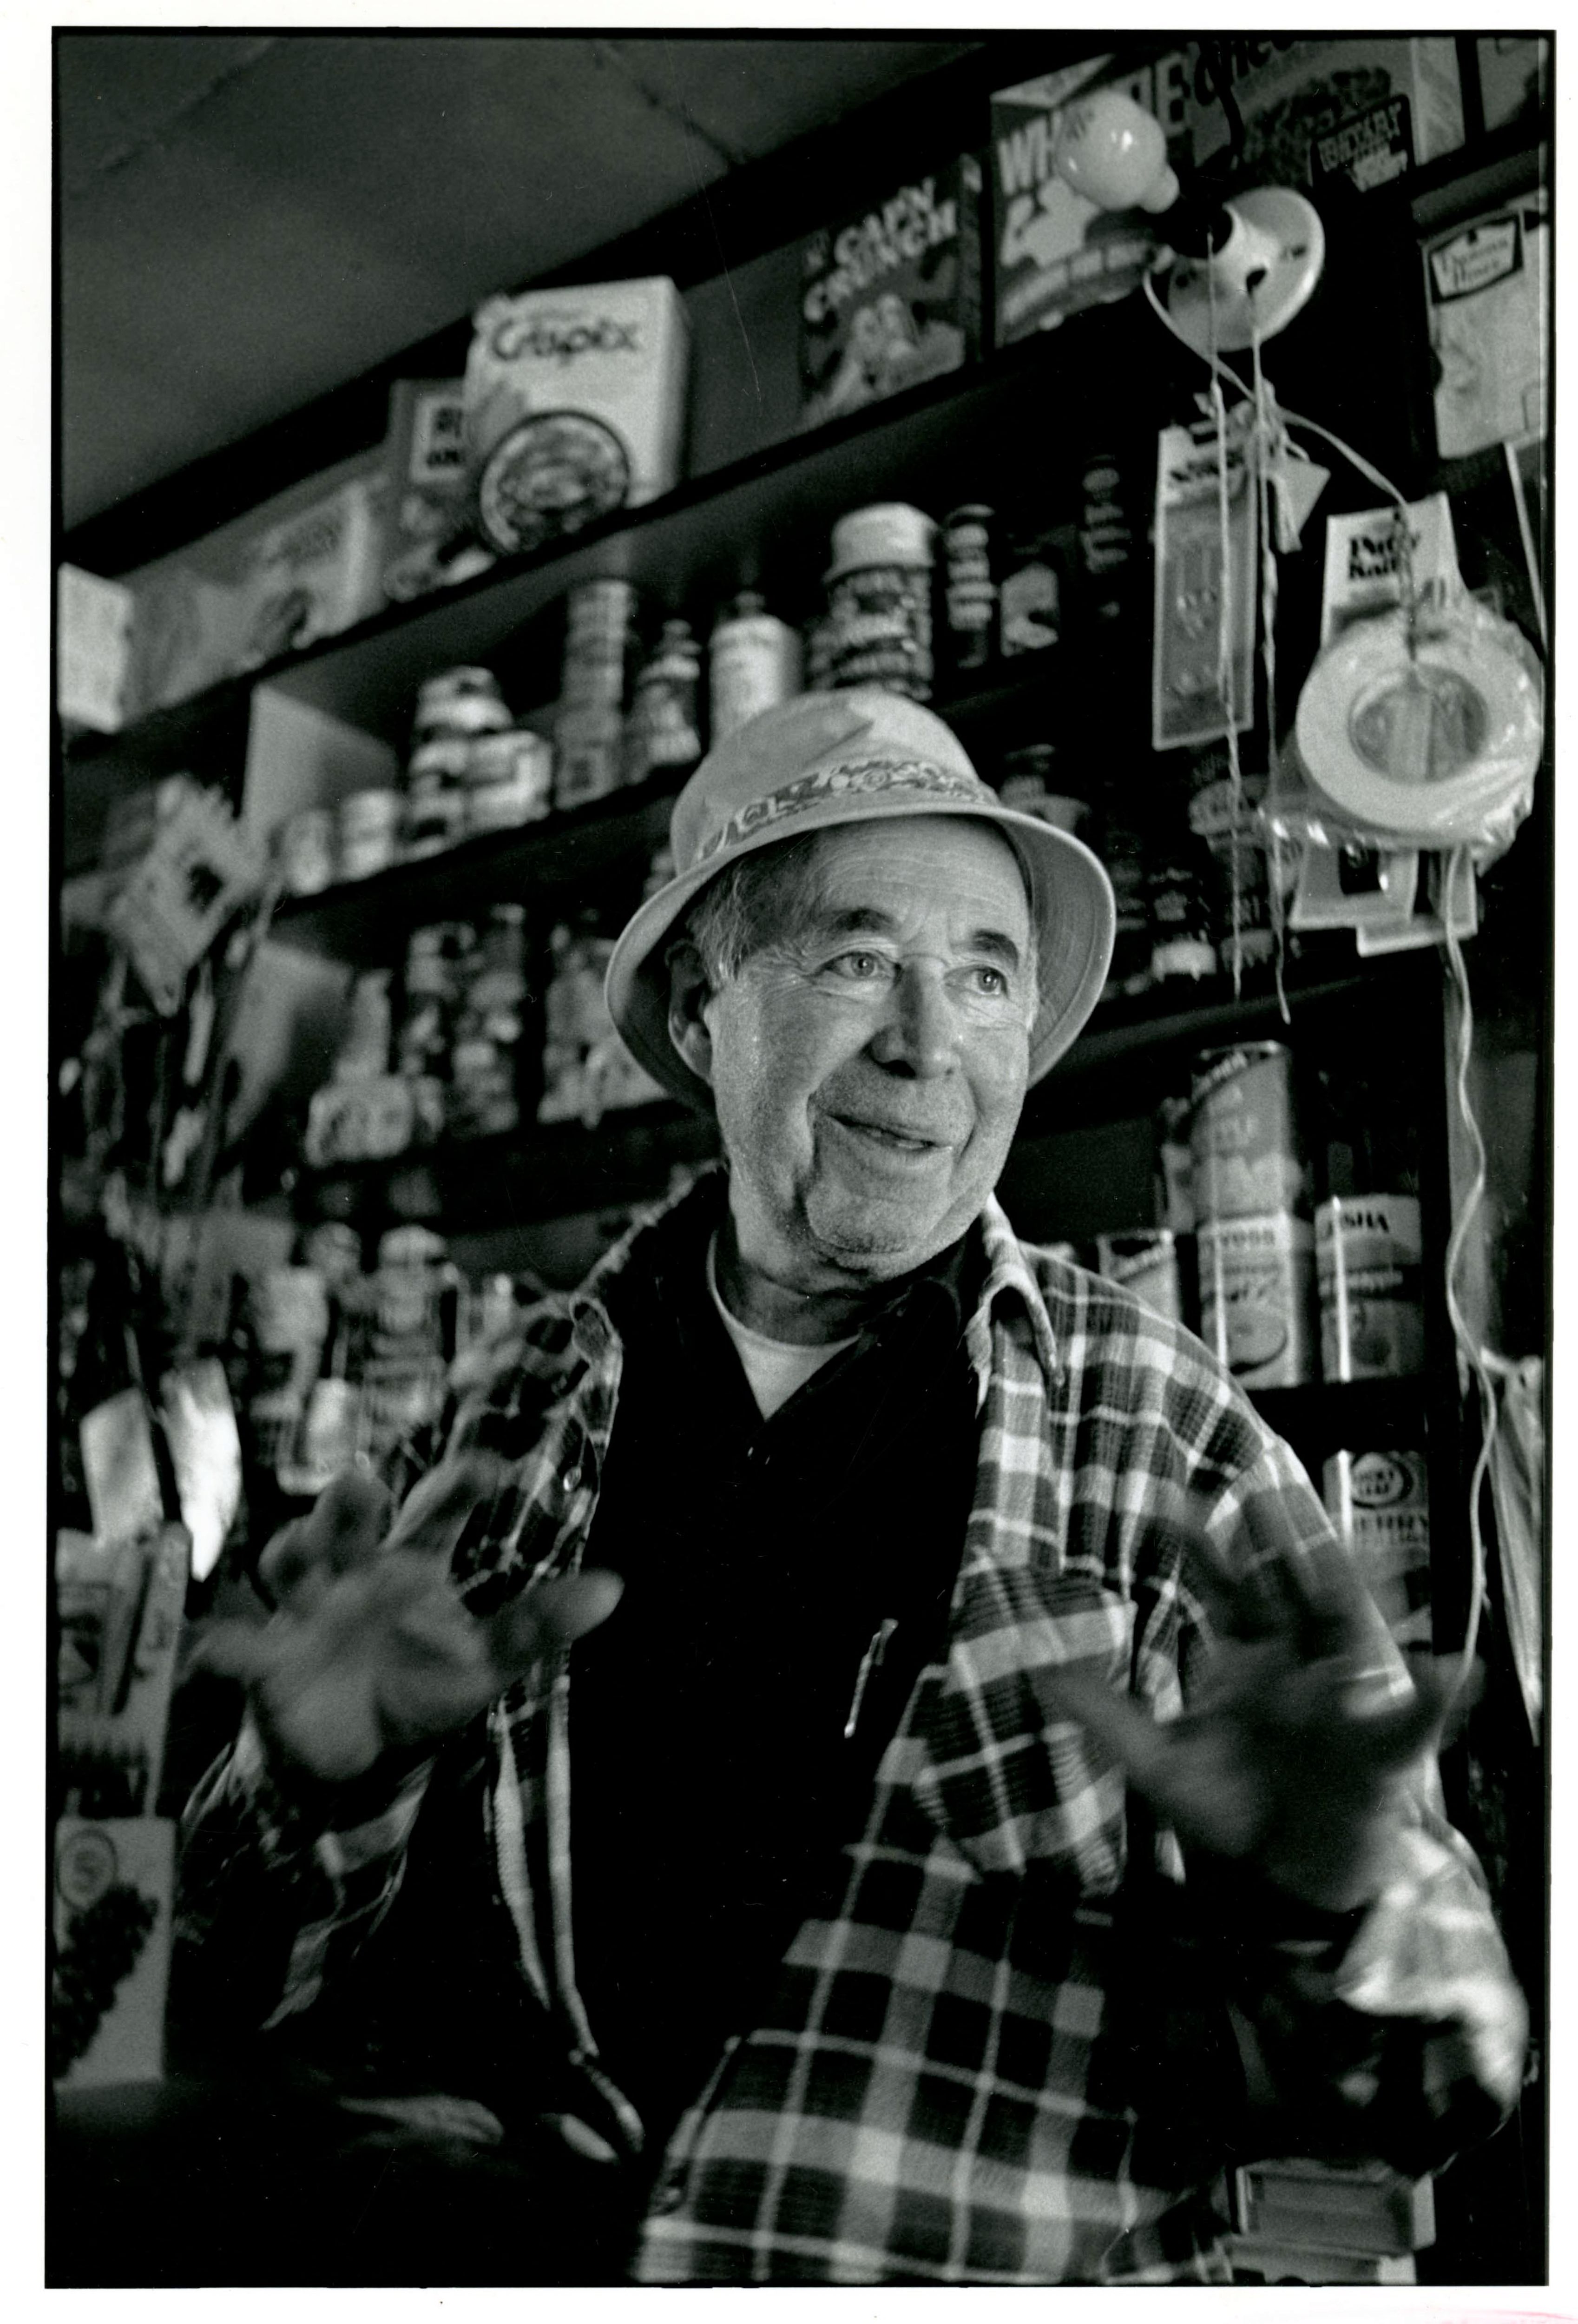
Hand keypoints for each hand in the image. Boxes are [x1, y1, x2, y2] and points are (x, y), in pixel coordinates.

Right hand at [199, 1458, 621, 1792]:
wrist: (361, 1756)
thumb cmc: (424, 1688)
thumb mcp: (486, 1662)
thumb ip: (540, 1624)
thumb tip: (613, 1588)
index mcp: (413, 1564)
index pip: (437, 1513)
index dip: (458, 1487)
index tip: (486, 1466)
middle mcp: (356, 1572)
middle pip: (351, 1522)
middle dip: (353, 1501)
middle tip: (364, 1483)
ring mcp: (307, 1610)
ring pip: (291, 1564)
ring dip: (293, 1550)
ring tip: (299, 1545)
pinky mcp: (267, 1660)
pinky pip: (237, 1649)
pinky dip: (220, 1649)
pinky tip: (210, 1653)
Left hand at [1044, 1492, 1463, 1911]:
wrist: (1280, 1877)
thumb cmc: (1229, 1808)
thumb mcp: (1159, 1763)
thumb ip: (1108, 1716)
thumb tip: (1042, 1674)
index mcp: (1249, 1660)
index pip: (1226, 1588)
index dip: (1203, 1547)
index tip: (1169, 1504)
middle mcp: (1298, 1664)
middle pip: (1291, 1588)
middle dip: (1281, 1541)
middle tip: (1263, 1491)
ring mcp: (1342, 1701)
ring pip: (1350, 1632)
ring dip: (1355, 1591)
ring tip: (1352, 1554)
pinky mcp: (1379, 1750)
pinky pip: (1412, 1721)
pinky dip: (1433, 1697)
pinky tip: (1449, 1669)